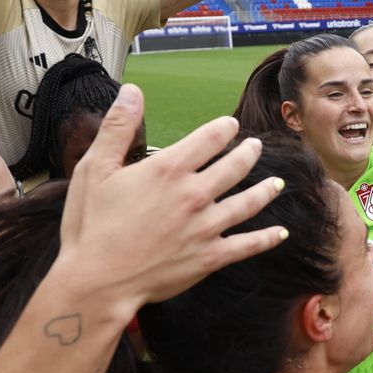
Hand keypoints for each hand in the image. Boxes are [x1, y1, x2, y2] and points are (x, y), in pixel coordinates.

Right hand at [58, 91, 286, 314]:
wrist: (98, 281)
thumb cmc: (92, 224)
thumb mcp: (95, 168)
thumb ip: (118, 127)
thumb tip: (132, 91)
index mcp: (169, 169)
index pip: (209, 138)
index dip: (224, 129)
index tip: (230, 125)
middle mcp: (194, 194)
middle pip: (234, 167)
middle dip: (248, 153)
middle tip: (256, 146)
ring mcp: (205, 227)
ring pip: (247, 203)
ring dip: (265, 191)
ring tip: (276, 183)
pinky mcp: (209, 257)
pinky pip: (246, 245)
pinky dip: (266, 239)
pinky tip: (280, 233)